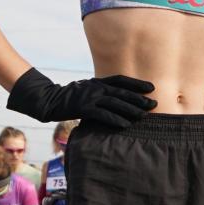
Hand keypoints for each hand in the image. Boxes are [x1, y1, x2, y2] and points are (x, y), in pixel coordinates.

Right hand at [8, 67, 155, 128]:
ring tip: (144, 115)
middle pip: (122, 92)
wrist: (50, 100)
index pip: (121, 80)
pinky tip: (126, 124)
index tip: (151, 87)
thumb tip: (118, 95)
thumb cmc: (71, 96)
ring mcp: (90, 98)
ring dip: (131, 110)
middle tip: (153, 104)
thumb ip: (102, 90)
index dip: (137, 83)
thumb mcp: (88, 88)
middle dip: (139, 98)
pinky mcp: (84, 109)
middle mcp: (96, 88)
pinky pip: (103, 115)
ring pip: (115, 103)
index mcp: (98, 82)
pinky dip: (116, 120)